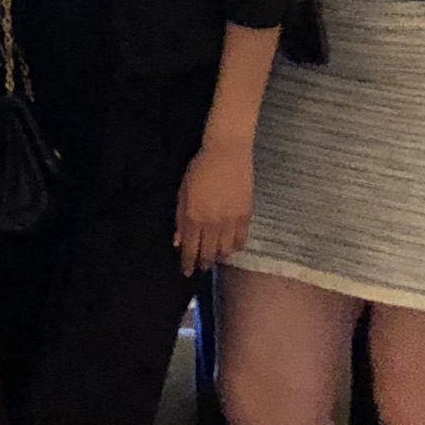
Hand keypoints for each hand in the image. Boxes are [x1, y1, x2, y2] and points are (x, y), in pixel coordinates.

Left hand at [174, 135, 253, 274]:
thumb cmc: (200, 168)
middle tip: (201, 268)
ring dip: (219, 257)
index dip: (188, 262)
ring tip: (216, 259)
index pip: (190, 249)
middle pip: (208, 252)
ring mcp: (231, 220)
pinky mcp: (246, 215)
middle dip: (203, 263)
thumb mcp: (183, 192)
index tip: (186, 272)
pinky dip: (236, 247)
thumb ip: (180, 219)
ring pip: (226, 249)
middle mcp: (213, 223)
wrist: (227, 152)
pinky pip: (242, 239)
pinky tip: (232, 248)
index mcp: (194, 217)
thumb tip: (178, 242)